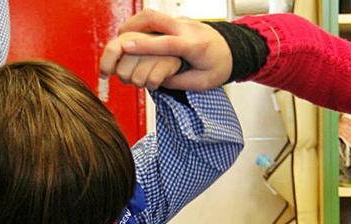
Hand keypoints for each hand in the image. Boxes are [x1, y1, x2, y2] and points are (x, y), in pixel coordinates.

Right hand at [99, 9, 231, 90]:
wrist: (233, 49)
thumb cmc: (219, 66)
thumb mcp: (202, 82)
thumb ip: (176, 80)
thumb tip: (152, 79)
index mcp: (196, 46)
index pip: (168, 43)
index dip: (146, 45)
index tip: (127, 47)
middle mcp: (186, 28)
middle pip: (154, 19)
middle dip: (131, 28)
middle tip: (117, 45)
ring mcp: (181, 21)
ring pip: (151, 15)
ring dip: (131, 25)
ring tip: (120, 40)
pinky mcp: (175, 21)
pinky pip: (153, 18)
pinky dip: (138, 25)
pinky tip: (130, 36)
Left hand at [101, 32, 184, 90]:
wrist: (174, 50)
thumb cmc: (145, 54)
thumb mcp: (127, 52)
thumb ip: (113, 59)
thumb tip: (103, 74)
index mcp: (128, 37)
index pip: (112, 50)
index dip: (105, 65)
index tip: (105, 75)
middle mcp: (140, 41)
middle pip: (122, 72)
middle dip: (127, 78)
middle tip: (135, 71)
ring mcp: (155, 51)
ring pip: (137, 80)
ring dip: (141, 82)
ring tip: (147, 72)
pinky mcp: (168, 61)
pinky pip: (151, 83)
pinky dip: (152, 85)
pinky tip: (156, 76)